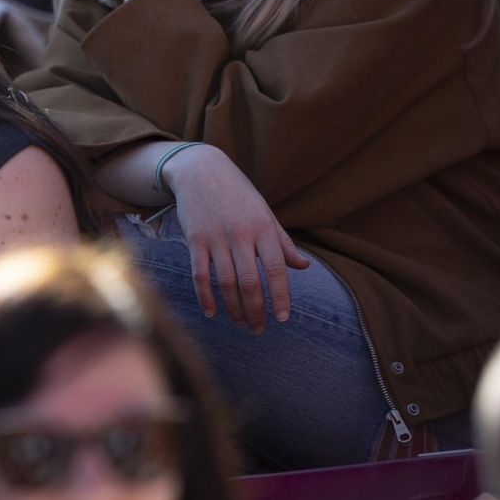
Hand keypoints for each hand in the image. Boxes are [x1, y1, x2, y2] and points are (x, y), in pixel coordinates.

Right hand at [162, 145, 308, 332]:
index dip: (280, 297)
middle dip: (255, 311)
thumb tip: (304, 267)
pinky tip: (212, 312)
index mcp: (263, 229)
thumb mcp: (265, 213)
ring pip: (225, 283)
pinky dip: (205, 296)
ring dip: (233, 308)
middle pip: (249, 283)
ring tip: (240, 323)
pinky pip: (200, 274)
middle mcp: (241, 235)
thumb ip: (283, 242)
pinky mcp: (195, 239)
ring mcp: (216, 238)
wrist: (201, 169)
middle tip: (258, 329)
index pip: (276, 270)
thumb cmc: (238, 194)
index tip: (283, 318)